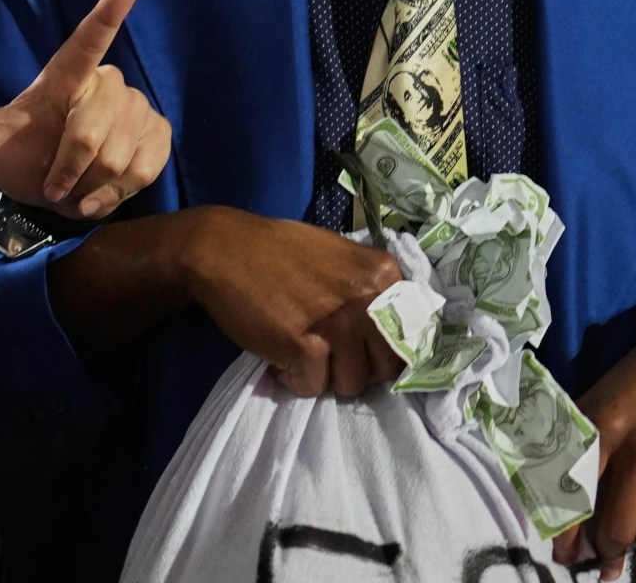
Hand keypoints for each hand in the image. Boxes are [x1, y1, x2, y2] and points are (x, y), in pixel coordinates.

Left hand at [0, 0, 170, 220]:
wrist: (56, 197)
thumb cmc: (21, 158)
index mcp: (63, 79)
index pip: (86, 43)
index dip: (107, 13)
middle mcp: (104, 85)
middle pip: (94, 128)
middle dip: (71, 166)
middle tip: (56, 185)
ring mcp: (137, 109)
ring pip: (120, 152)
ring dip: (93, 183)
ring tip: (77, 188)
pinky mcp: (159, 135)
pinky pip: (144, 167)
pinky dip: (118, 191)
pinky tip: (102, 194)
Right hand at [179, 206, 403, 396]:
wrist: (224, 249)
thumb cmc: (282, 251)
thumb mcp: (341, 256)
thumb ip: (371, 287)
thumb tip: (397, 330)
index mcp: (382, 273)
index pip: (411, 336)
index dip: (386, 349)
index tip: (363, 348)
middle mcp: (367, 298)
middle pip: (385, 366)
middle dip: (357, 366)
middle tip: (329, 352)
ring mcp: (337, 324)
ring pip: (350, 383)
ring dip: (325, 376)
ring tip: (301, 352)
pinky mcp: (304, 347)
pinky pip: (312, 387)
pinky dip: (293, 378)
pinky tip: (279, 355)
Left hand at [553, 302, 635, 578]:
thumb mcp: (600, 397)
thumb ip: (581, 441)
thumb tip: (569, 493)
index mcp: (603, 425)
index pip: (576, 494)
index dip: (567, 533)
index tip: (563, 553)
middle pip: (618, 528)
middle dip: (604, 548)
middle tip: (599, 552)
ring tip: (629, 537)